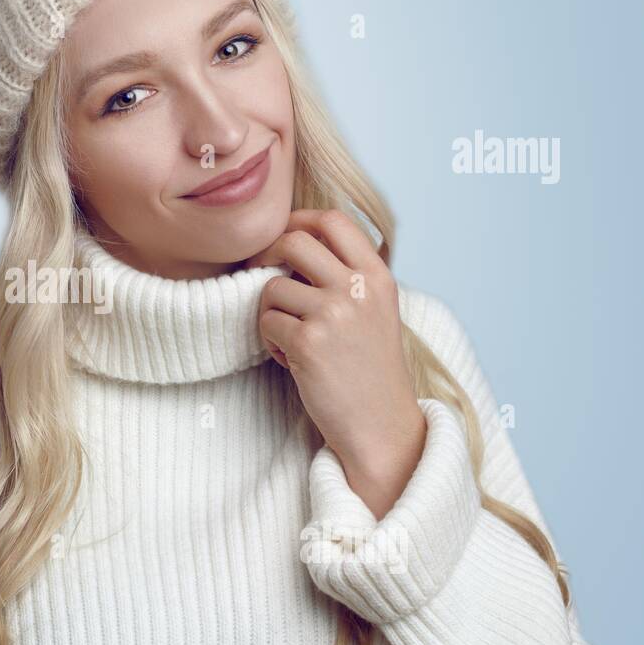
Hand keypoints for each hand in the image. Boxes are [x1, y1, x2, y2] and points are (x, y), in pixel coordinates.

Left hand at [246, 208, 426, 518]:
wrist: (381, 424)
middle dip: (267, 257)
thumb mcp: (374, 309)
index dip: (299, 220)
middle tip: (263, 278)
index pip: (333, 220)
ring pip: (272, 287)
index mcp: (378, 276)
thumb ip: (346, 273)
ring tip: (290, 338)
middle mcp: (358, 289)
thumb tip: (292, 238)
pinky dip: (270, 341)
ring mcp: (334, 314)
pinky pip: (266, 322)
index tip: (284, 236)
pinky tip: (292, 360)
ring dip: (270, 312)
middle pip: (293, 241)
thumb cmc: (369, 366)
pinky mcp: (308, 343)